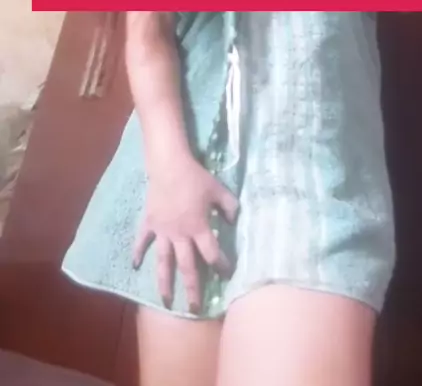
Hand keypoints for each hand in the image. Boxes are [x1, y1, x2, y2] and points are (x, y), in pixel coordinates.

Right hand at [133, 155, 238, 313]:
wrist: (169, 165)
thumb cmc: (195, 177)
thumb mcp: (219, 190)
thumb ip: (230, 207)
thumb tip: (234, 221)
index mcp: (198, 228)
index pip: (212, 253)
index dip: (221, 265)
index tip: (227, 274)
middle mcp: (180, 235)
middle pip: (187, 267)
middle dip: (192, 288)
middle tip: (194, 308)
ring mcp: (162, 231)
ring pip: (163, 262)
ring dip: (164, 282)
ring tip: (165, 300)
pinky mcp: (149, 223)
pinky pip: (142, 241)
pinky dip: (138, 253)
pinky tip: (135, 266)